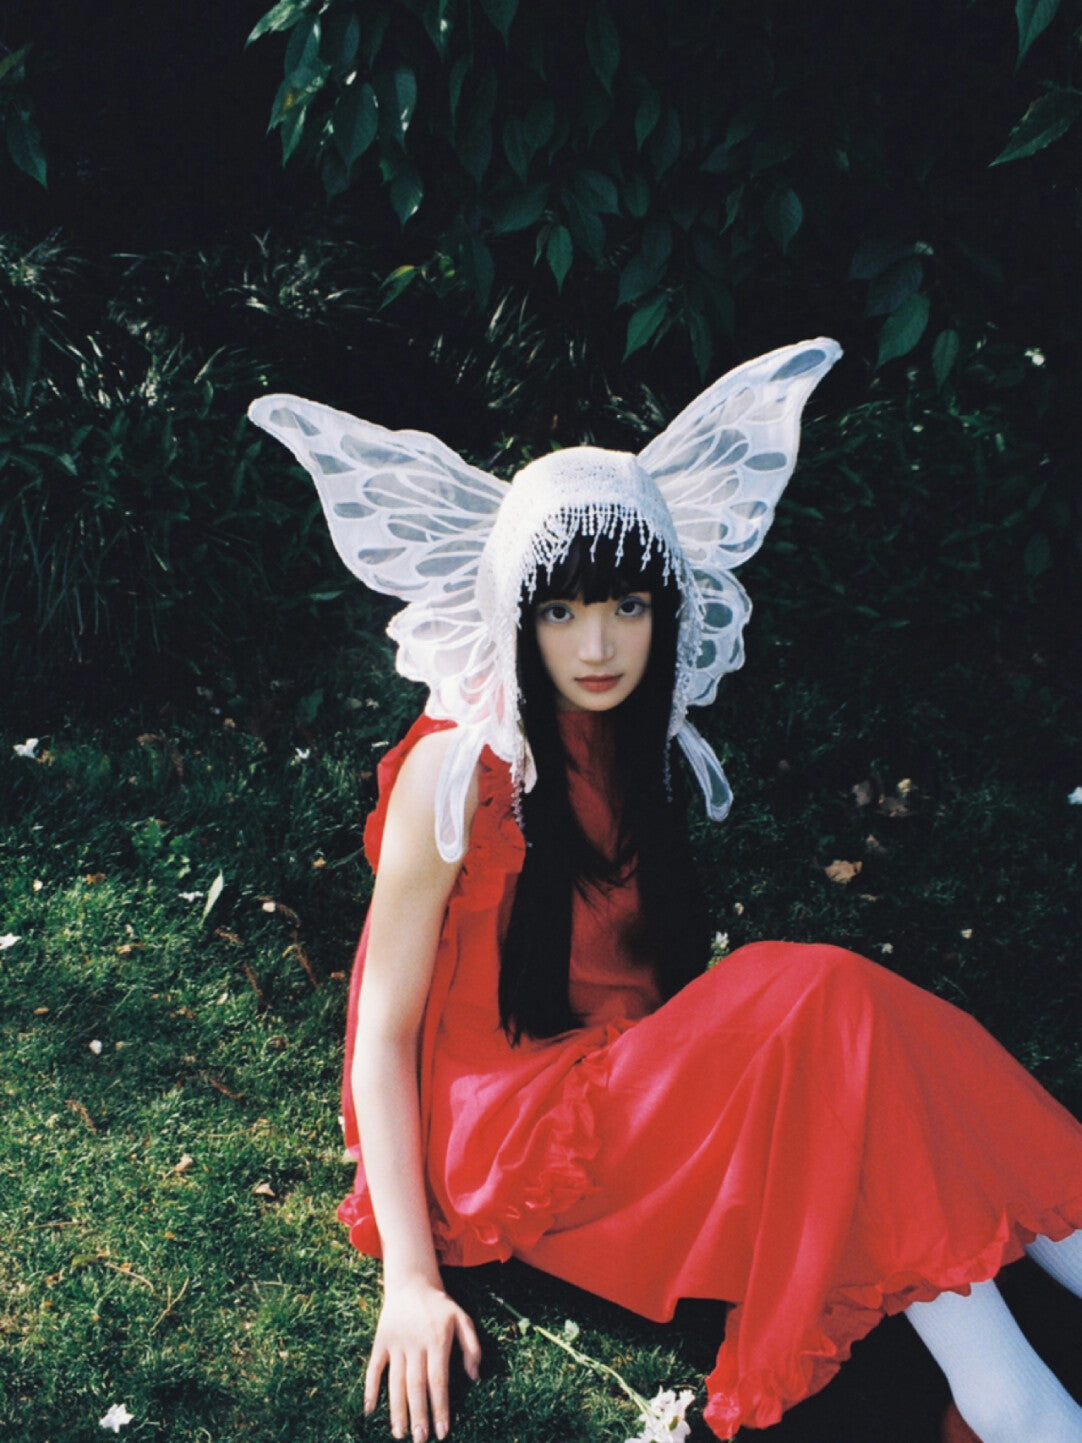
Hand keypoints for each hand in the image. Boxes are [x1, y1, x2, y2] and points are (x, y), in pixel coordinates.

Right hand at [365, 1276, 481, 1440]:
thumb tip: (475, 1377)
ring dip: (397, 1410)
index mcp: (437, 1340)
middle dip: (418, 1415)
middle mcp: (415, 1344)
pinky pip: (373, 1368)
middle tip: (420, 1440)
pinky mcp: (380, 1342)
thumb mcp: (462, 1319)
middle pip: (416, 1386)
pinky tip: (370, 1411)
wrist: (411, 1283)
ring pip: (395, 1381)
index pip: (438, 1381)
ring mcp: (396, 1343)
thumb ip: (472, 1346)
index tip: (443, 1432)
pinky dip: (370, 1389)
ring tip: (399, 1434)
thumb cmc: (439, 1306)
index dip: (440, 1407)